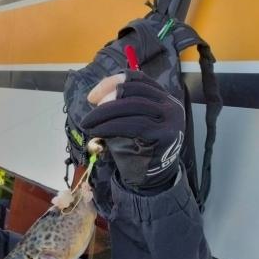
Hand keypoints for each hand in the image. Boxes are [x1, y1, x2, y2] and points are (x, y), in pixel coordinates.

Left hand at [80, 70, 184, 190]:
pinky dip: (110, 126)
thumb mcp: (126, 122)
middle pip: (133, 91)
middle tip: (89, 112)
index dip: (112, 82)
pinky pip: (133, 125)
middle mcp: (170, 104)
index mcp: (162, 97)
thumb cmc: (135, 149)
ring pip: (132, 106)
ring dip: (104, 113)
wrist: (150, 179)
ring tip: (88, 123)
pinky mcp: (164, 135)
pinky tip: (96, 131)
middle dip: (106, 99)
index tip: (93, 96)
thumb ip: (118, 107)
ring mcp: (170, 119)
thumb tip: (96, 96)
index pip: (138, 80)